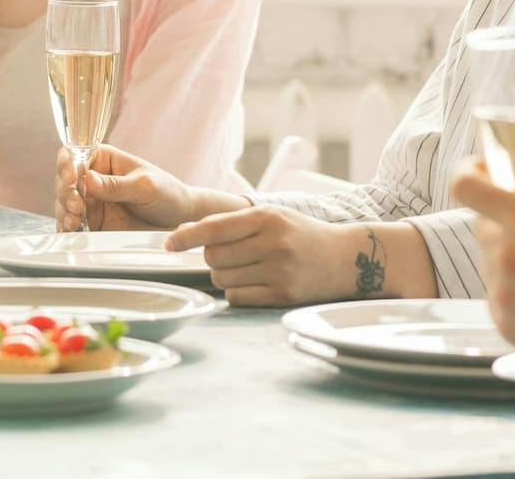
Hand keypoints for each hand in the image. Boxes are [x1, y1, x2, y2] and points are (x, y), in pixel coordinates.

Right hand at [54, 145, 200, 231]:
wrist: (180, 220)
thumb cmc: (167, 194)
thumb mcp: (144, 186)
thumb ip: (116, 185)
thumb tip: (87, 178)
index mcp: (104, 159)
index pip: (75, 155)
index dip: (67, 164)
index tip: (71, 178)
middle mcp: (94, 179)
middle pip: (65, 181)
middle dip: (65, 193)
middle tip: (76, 206)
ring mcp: (92, 202)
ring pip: (64, 203)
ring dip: (64, 211)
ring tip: (74, 221)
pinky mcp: (94, 222)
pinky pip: (73, 224)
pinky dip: (67, 227)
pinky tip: (70, 231)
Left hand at [167, 207, 390, 307]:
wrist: (346, 257)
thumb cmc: (300, 234)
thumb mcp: (272, 216)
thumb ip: (232, 223)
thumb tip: (185, 233)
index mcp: (267, 217)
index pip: (214, 228)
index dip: (186, 237)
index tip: (167, 243)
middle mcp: (273, 243)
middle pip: (214, 256)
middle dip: (212, 257)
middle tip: (231, 255)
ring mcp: (279, 271)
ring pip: (222, 278)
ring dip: (224, 275)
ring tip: (246, 268)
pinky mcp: (284, 295)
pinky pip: (237, 297)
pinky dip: (237, 292)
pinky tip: (254, 283)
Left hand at [451, 160, 514, 379]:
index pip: (467, 187)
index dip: (470, 172)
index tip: (483, 170)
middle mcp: (508, 257)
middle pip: (484, 227)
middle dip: (506, 224)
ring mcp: (504, 295)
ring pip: (492, 263)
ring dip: (513, 260)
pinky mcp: (507, 327)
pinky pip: (500, 296)